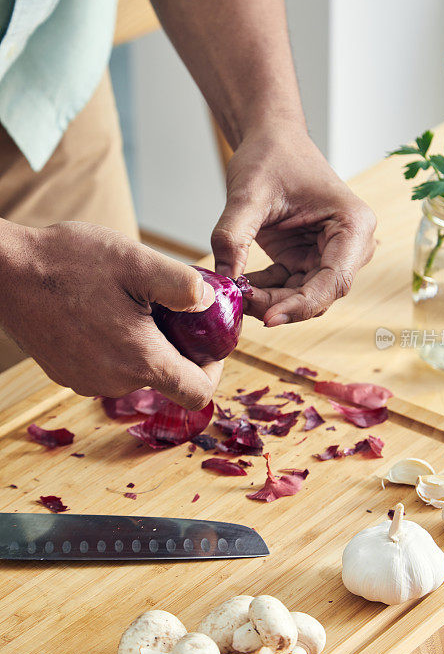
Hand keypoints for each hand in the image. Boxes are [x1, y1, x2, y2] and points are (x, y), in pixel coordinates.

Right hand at [0, 221, 221, 407]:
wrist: (3, 271)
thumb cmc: (67, 263)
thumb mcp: (136, 261)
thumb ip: (183, 286)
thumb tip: (211, 304)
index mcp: (140, 360)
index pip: (198, 392)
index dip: (214, 371)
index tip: (210, 344)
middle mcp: (114, 381)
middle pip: (168, 379)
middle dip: (178, 348)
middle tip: (171, 309)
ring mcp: (87, 381)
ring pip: (137, 372)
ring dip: (146, 345)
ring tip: (135, 304)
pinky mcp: (67, 374)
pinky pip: (108, 368)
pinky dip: (118, 346)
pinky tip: (106, 312)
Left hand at [212, 122, 376, 325]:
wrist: (269, 140)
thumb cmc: (271, 155)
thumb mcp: (247, 193)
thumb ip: (233, 236)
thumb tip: (223, 281)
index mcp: (353, 225)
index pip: (334, 281)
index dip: (302, 305)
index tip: (268, 317)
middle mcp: (350, 245)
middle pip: (319, 294)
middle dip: (280, 304)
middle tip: (240, 302)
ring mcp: (330, 254)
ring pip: (302, 296)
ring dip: (270, 300)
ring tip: (236, 291)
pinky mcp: (308, 259)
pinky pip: (288, 287)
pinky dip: (264, 290)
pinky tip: (240, 283)